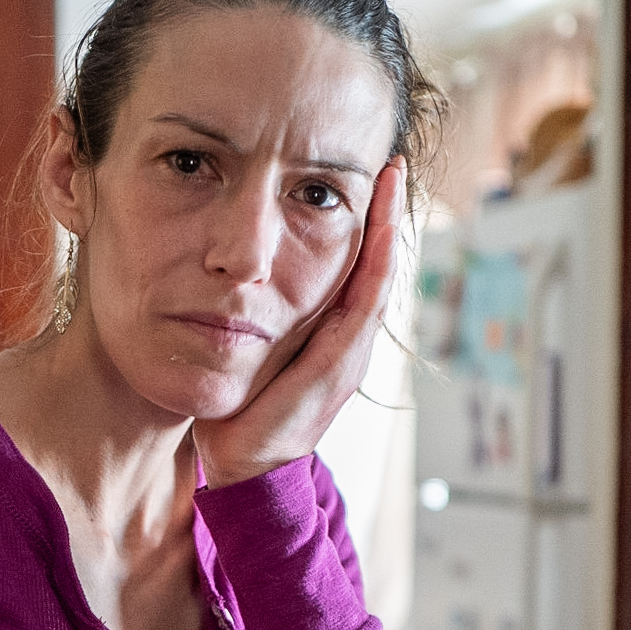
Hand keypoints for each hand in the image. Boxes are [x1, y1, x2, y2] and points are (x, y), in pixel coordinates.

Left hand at [193, 157, 405, 489]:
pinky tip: (380, 234)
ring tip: (391, 182)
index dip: (368, 222)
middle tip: (392, 163)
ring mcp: (349, 356)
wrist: (242, 466)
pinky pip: (363, 310)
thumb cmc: (244, 407)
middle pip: (379, 266)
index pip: (360, 267)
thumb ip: (264, 314)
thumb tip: (238, 270)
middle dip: (387, 214)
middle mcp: (350, 343)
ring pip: (378, 280)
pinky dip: (376, 269)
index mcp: (333, 335)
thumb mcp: (256, 347)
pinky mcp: (337, 371)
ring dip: (388, 230)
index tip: (368, 174)